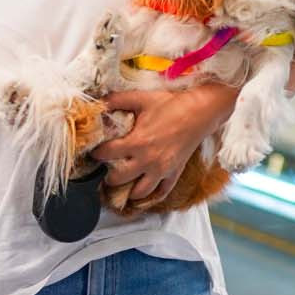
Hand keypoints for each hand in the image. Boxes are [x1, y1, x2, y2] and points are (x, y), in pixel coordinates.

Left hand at [93, 83, 238, 203]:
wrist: (200, 112)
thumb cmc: (171, 104)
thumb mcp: (142, 98)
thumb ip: (117, 99)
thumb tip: (99, 101)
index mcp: (137, 142)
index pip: (107, 154)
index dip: (97, 153)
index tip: (94, 151)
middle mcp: (147, 160)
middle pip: (119, 179)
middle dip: (109, 176)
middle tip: (106, 171)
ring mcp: (162, 170)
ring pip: (139, 192)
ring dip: (128, 190)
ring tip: (124, 184)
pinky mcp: (174, 173)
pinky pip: (162, 193)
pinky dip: (152, 196)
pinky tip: (145, 193)